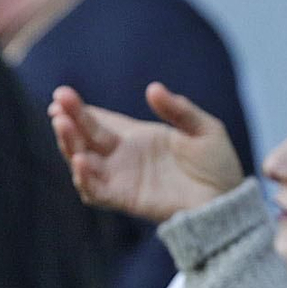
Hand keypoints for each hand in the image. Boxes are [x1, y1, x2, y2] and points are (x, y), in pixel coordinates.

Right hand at [49, 82, 244, 223]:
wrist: (228, 199)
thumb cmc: (216, 163)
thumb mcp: (204, 129)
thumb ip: (179, 109)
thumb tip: (153, 88)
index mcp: (137, 137)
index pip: (99, 121)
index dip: (79, 110)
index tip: (63, 96)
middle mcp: (122, 157)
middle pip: (85, 137)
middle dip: (69, 120)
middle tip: (58, 104)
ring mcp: (121, 178)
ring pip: (83, 161)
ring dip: (69, 144)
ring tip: (63, 125)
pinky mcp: (126, 199)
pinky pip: (96, 191)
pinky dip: (85, 178)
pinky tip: (81, 160)